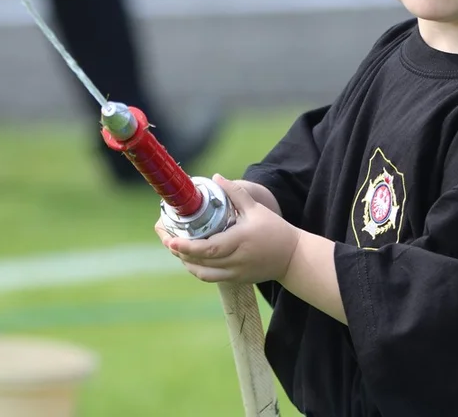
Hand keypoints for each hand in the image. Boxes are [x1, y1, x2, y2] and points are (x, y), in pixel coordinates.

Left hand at [155, 175, 299, 284]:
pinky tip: (189, 257)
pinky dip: (196, 269)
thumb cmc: (275, 230)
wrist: (293, 258)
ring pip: (202, 273)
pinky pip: (210, 277)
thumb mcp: (256, 208)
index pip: (208, 249)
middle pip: (199, 262)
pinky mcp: (236, 279)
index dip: (187, 247)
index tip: (170, 241)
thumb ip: (235, 193)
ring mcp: (235, 273)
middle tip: (164, 238)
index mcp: (239, 241)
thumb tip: (216, 177)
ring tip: (174, 247)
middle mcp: (235, 260)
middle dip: (179, 251)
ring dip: (186, 262)